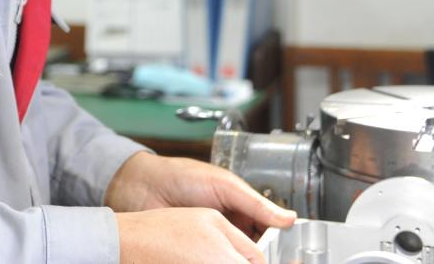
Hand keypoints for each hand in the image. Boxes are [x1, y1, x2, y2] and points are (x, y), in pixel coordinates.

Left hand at [106, 152, 294, 261]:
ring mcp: (213, 242)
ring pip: (235, 258)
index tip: (289, 255)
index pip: (268, 231)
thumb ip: (256, 203)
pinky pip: (214, 262)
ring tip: (247, 263)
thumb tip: (289, 218)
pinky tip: (227, 263)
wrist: (144, 187)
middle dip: (261, 257)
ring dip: (241, 261)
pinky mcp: (197, 254)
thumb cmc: (182, 176)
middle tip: (268, 262)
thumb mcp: (224, 185)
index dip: (278, 243)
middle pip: (255, 249)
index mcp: (240, 207)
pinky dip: (222, 263)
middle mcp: (229, 226)